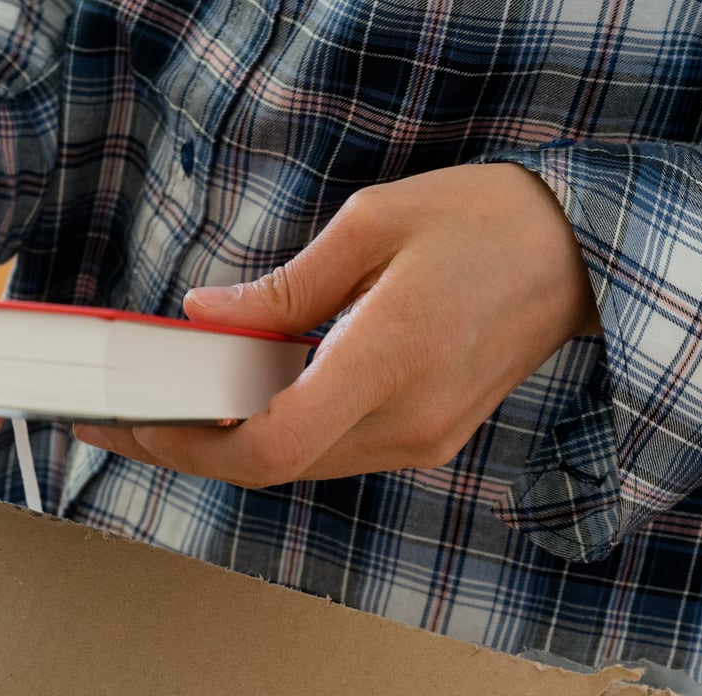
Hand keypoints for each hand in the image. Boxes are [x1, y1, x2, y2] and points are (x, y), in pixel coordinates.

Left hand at [74, 163, 597, 486]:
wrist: (581, 256)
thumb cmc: (485, 223)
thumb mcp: (372, 224)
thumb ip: (282, 287)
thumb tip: (205, 319)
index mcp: (390, 360)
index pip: (272, 444)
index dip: (192, 445)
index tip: (136, 420)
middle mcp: (407, 421)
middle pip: (272, 467)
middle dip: (188, 450)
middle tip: (120, 423)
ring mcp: (421, 440)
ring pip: (298, 466)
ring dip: (227, 447)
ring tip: (164, 411)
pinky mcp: (427, 440)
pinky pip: (331, 452)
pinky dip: (274, 435)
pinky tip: (236, 405)